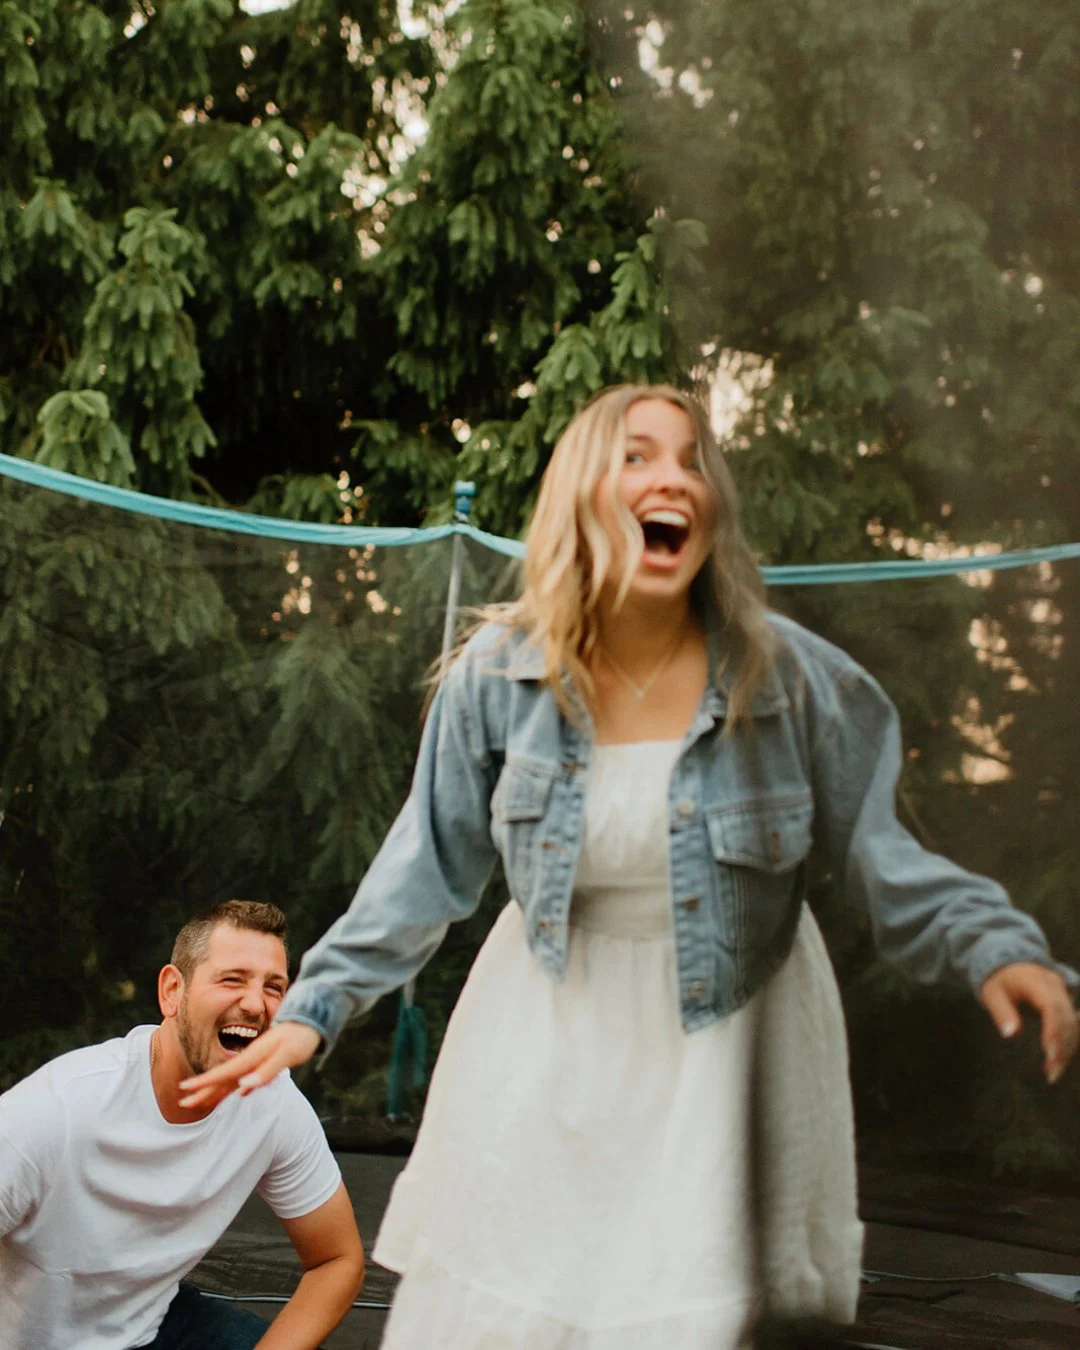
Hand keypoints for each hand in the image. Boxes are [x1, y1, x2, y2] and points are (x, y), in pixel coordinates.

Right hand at [179, 1022, 321, 1110]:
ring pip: (232, 1079)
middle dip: (203, 1090)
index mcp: (253, 1056)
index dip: (205, 1082)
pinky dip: (237, 1086)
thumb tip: (244, 1087)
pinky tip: (236, 1093)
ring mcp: (257, 1060)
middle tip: (184, 1102)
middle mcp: (251, 1058)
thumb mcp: (287, 1055)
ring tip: (199, 1102)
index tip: (185, 1088)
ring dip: (215, 1090)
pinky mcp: (265, 1062)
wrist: (312, 1020)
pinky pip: (246, 1077)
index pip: (224, 1072)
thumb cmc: (301, 1037)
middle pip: (223, 1078)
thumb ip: (267, 1071)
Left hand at [980, 962, 1077, 1083]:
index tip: (1049, 1054)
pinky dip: (1067, 1041)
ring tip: (1053, 1072)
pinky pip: (1072, 1023)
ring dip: (1067, 1048)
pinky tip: (1059, 1060)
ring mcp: (1062, 992)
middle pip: (1067, 1018)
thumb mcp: (992, 992)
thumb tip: (1011, 1034)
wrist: (1007, 959)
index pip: (1052, 1007)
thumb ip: (1001, 1011)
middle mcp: (1055, 985)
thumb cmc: (998, 979)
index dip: (1053, 1031)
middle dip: (1062, 1046)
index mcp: (1036, 981)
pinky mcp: (1064, 1000)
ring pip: (1073, 1023)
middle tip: (1051, 1072)